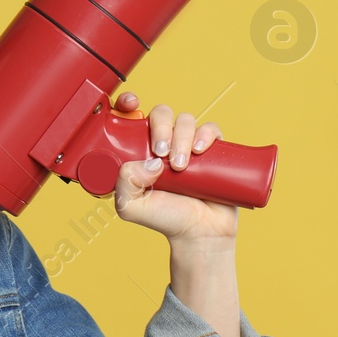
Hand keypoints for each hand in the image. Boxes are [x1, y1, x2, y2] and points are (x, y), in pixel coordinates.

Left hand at [111, 91, 237, 243]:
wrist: (198, 234)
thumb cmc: (164, 219)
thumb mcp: (130, 206)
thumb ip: (124, 183)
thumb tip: (149, 161)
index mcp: (140, 148)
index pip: (132, 115)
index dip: (128, 103)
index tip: (131, 104)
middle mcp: (164, 142)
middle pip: (161, 113)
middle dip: (161, 128)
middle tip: (161, 154)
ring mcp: (188, 144)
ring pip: (185, 120)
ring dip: (182, 138)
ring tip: (180, 166)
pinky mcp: (213, 149)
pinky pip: (211, 128)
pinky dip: (205, 134)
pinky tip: (200, 151)